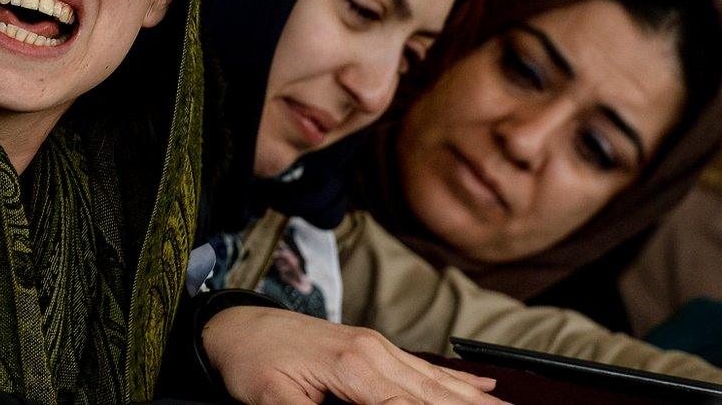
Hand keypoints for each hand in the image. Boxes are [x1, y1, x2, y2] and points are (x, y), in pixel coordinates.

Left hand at [202, 306, 510, 404]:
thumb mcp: (273, 404)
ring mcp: (378, 347)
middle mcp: (375, 353)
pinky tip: (484, 387)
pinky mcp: (373, 347)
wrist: (237, 325)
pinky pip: (424, 367)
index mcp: (354, 369)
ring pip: (437, 382)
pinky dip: (458, 381)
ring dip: (476, 400)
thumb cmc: (252, 364)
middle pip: (437, 394)